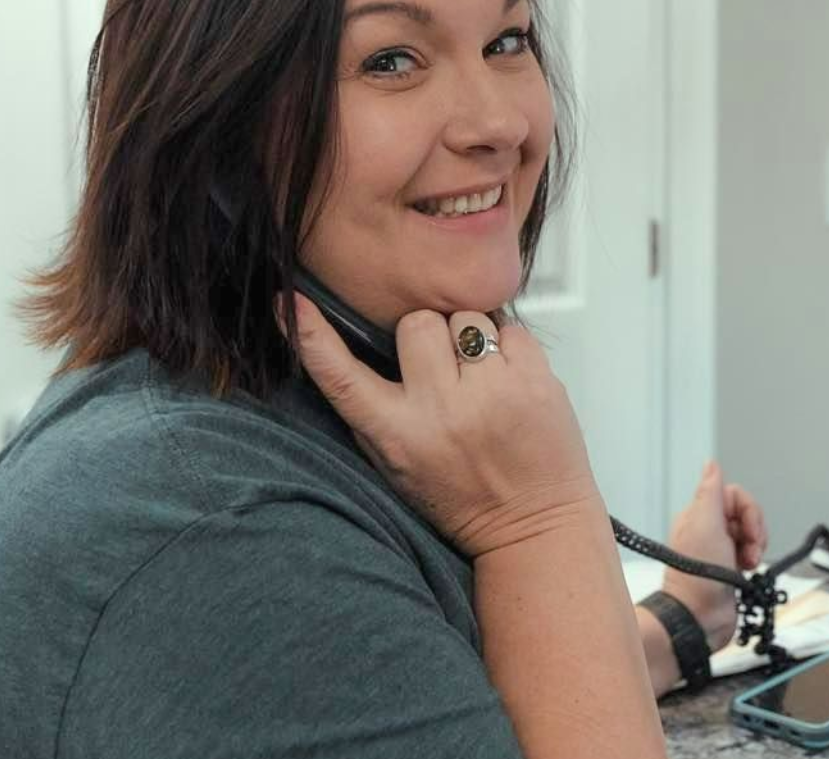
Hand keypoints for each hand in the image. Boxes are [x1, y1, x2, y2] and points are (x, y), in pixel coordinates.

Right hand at [291, 296, 601, 556]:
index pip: (342, 376)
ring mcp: (494, 393)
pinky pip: (511, 329)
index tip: (292, 303)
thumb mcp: (397, 465)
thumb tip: (336, 344)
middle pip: (416, 324)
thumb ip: (371, 410)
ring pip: (466, 319)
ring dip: (470, 340)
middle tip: (442, 369)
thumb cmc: (463, 495)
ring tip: (480, 379)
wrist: (536, 524)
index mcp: (399, 436)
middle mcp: (443, 411)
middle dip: (426, 337)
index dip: (312, 336)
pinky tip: (509, 381)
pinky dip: (508, 347)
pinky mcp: (536, 381)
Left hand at [659, 462, 768, 650]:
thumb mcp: (704, 524)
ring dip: (756, 546)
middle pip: (746, 514)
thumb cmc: (697, 575)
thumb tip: (711, 463)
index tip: (746, 529)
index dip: (748, 510)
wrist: (699, 617)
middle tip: (749, 548)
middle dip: (755, 530)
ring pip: (751, 534)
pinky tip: (748, 570)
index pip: (735, 496)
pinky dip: (755, 560)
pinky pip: (751, 554)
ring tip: (748, 562)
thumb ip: (710, 492)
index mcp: (700, 516)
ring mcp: (721, 551)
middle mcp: (709, 531)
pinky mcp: (730, 569)